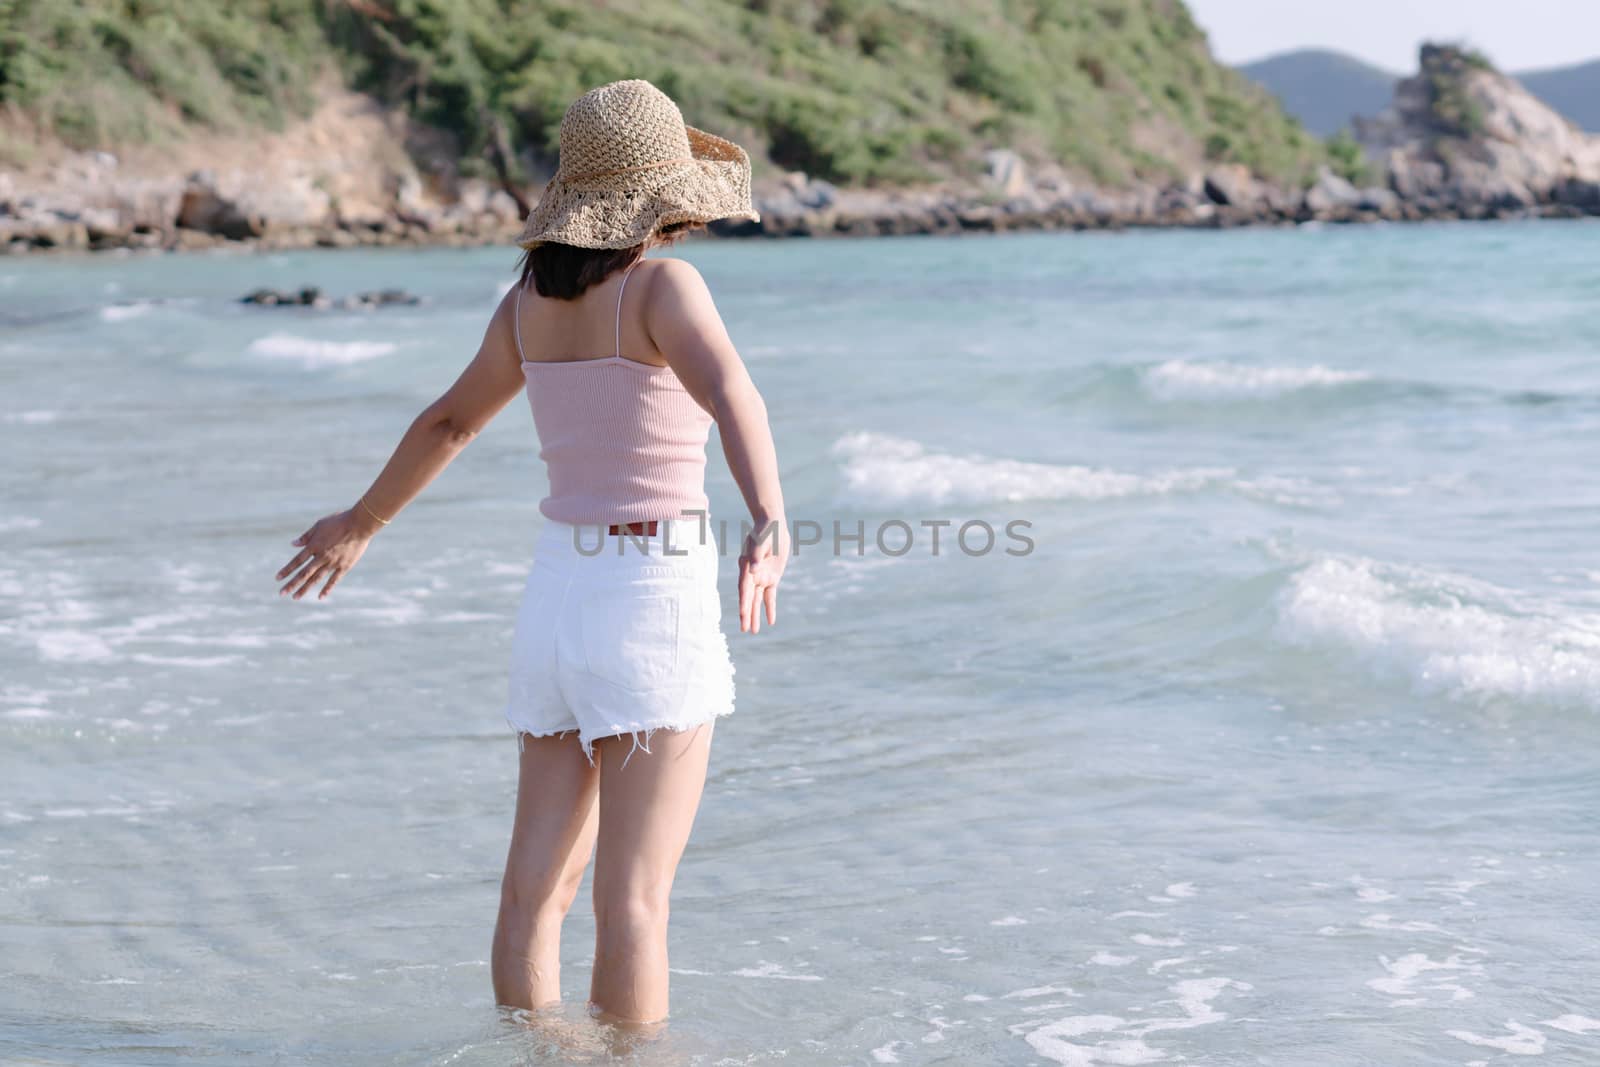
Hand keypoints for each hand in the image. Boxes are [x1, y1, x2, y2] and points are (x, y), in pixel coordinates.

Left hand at [276, 508, 373, 600]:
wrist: (360, 524)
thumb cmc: (339, 521)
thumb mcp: (319, 525)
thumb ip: (306, 536)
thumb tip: (293, 544)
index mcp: (314, 546)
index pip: (297, 561)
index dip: (287, 570)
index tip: (277, 578)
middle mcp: (321, 556)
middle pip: (304, 573)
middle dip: (292, 584)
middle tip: (281, 593)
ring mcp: (333, 563)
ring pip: (316, 578)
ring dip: (305, 588)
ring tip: (296, 597)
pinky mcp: (344, 566)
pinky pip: (334, 580)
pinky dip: (327, 588)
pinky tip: (320, 597)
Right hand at [737, 519, 786, 633]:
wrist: (772, 525)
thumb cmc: (765, 531)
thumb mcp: (761, 541)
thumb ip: (756, 555)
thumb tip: (753, 571)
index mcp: (746, 566)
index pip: (745, 587)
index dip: (744, 601)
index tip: (743, 614)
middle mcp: (751, 575)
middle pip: (748, 598)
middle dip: (747, 614)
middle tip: (745, 630)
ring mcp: (761, 577)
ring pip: (757, 601)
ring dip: (755, 615)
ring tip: (753, 631)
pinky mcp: (772, 577)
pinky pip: (770, 596)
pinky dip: (769, 608)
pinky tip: (770, 621)